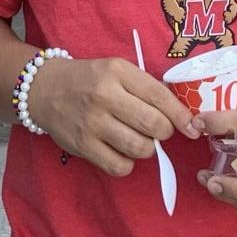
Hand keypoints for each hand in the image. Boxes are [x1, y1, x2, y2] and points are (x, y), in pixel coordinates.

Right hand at [25, 56, 199, 176]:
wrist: (44, 89)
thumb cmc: (89, 80)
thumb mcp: (116, 70)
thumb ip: (145, 87)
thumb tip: (181, 114)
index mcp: (117, 71)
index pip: (160, 96)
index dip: (181, 116)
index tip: (192, 127)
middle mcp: (105, 96)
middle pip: (154, 125)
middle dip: (165, 132)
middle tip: (158, 130)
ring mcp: (92, 123)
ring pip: (140, 148)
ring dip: (147, 148)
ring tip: (139, 139)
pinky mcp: (82, 146)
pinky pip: (119, 166)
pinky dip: (127, 163)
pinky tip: (122, 152)